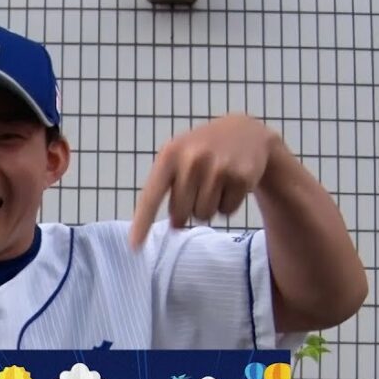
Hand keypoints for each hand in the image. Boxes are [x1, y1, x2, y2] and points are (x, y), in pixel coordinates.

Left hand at [129, 114, 281, 248]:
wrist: (244, 132)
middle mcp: (192, 160)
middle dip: (187, 210)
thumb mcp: (178, 157)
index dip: (142, 223)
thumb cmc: (201, 151)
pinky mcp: (241, 177)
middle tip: (196, 189)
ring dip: (208, 207)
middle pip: (180, 214)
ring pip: (204, 215)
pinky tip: (230, 184)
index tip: (134, 246)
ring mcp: (218, 167)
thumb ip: (168, 187)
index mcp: (170, 155)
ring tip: (214, 183)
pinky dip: (227, 205)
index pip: (152, 196)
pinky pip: (226, 212)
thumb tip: (175, 225)